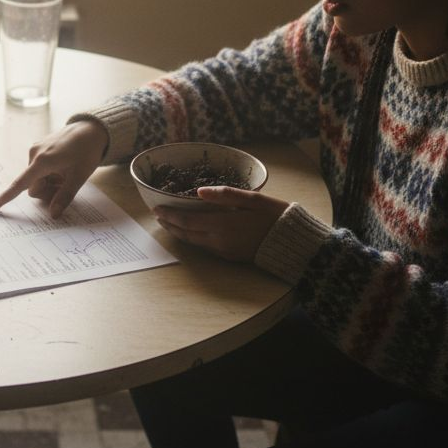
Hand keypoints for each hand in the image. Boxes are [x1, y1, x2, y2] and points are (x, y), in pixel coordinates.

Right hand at [0, 120, 108, 217]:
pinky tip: (62, 167)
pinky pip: (38, 168)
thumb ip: (65, 197)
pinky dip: (48, 174)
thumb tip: (53, 215)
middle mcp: (34, 154)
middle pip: (32, 187)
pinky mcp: (38, 147)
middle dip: (46, 192)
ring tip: (66, 174)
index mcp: (42, 162)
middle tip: (65, 186)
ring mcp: (35, 150)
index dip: (3, 199)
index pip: (18, 185)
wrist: (90, 129)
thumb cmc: (87, 152)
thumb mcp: (79, 177)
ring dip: (48, 182)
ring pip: (35, 178)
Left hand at [153, 186, 288, 261]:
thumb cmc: (274, 216)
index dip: (170, 215)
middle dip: (170, 224)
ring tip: (169, 224)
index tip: (157, 209)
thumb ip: (224, 195)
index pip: (187, 220)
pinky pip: (204, 247)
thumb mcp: (252, 199)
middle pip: (186, 233)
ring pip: (193, 242)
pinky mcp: (229, 256)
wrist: (291, 243)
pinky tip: (190, 232)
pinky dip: (192, 238)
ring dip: (179, 232)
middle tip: (158, 216)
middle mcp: (218, 240)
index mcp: (222, 224)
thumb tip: (198, 191)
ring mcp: (223, 250)